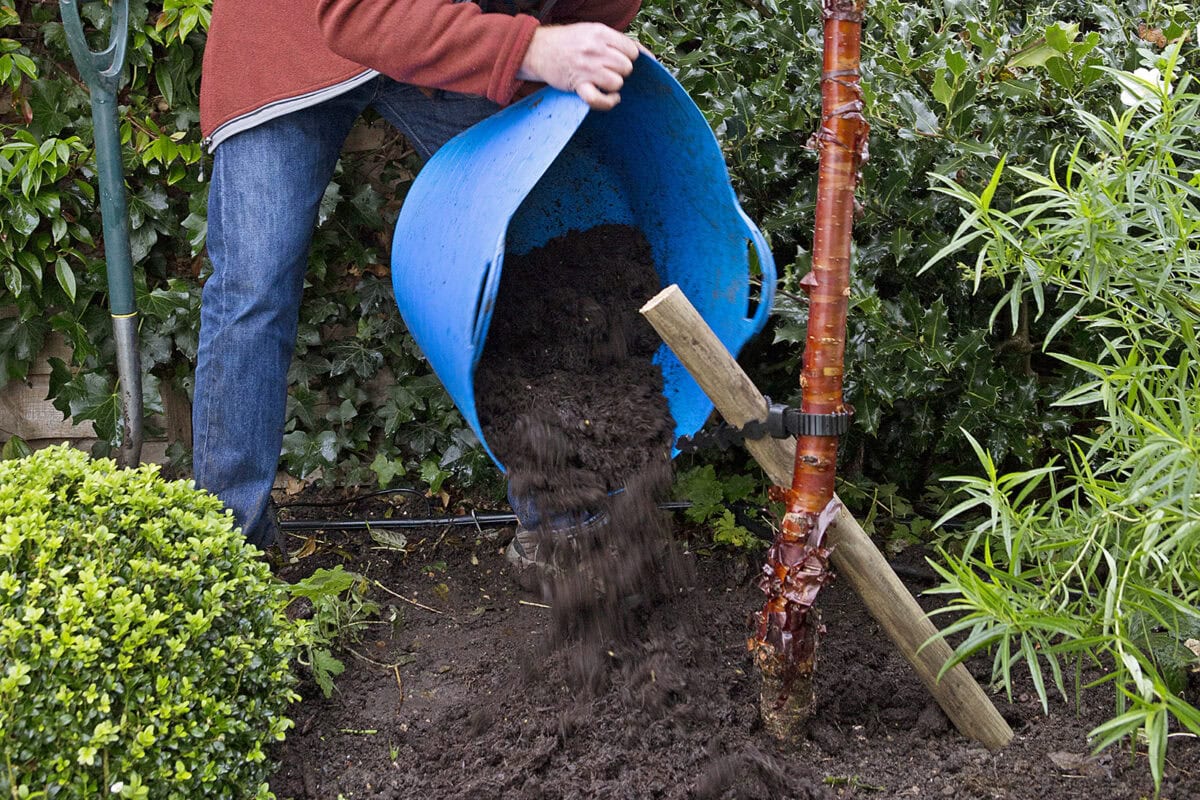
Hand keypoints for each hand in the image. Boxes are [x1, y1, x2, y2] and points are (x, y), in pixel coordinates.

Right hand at [516, 23, 639, 110]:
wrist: (538, 49)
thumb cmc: (568, 42)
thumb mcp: (592, 31)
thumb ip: (617, 40)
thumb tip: (646, 54)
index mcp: (600, 32)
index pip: (632, 51)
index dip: (628, 58)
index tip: (619, 60)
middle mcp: (595, 49)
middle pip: (627, 68)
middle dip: (621, 72)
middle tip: (609, 70)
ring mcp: (586, 68)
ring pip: (617, 83)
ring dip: (613, 85)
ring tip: (604, 81)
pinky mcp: (578, 84)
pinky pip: (599, 99)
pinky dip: (608, 102)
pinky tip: (611, 98)